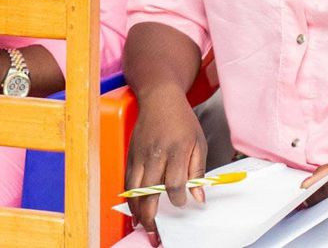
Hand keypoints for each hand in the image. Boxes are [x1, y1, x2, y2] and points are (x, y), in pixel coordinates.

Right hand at [125, 87, 207, 245]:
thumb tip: (199, 198)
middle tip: (156, 230)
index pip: (174, 183)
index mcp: (177, 150)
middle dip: (152, 214)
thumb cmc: (182, 120)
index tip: (182, 204)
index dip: (178, 198)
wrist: (159, 98)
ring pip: (135, 188)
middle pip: (150, 190)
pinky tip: (133, 208)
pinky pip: (128, 180)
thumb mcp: (199, 143)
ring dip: (137, 209)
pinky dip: (129, 197)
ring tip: (141, 224)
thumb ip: (198, 172)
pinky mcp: (131, 154)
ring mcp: (140, 154)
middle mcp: (156, 154)